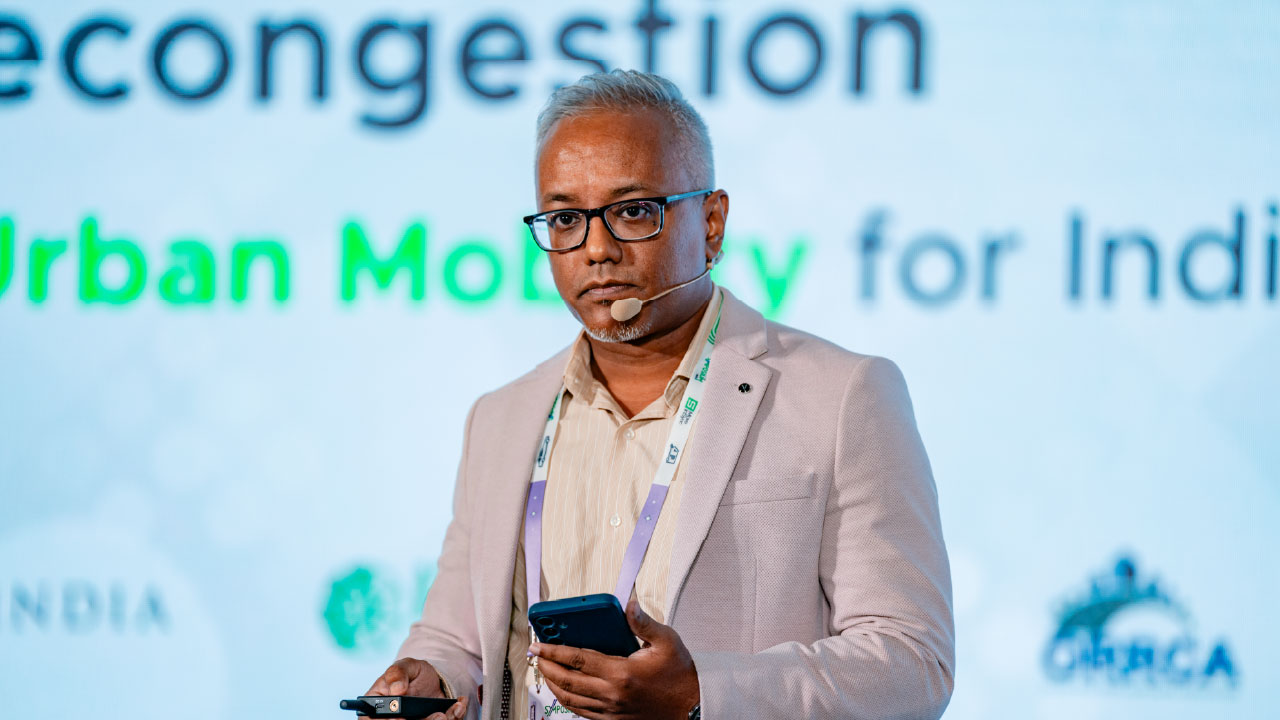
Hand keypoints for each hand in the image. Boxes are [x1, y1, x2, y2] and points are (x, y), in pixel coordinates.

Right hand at [365, 658, 468, 719]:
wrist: (432, 679)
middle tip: (438, 716)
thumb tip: (397, 689)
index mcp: (378, 708)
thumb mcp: (405, 666)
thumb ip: (397, 673)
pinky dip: (453, 718)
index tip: (402, 718)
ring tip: (449, 711)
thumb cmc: (411, 673)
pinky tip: (458, 706)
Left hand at [531, 598, 699, 719]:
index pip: (577, 659)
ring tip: (546, 671)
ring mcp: (611, 710)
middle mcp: (612, 694)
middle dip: (547, 667)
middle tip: (537, 656)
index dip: (554, 651)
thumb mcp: (667, 641)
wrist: (691, 708)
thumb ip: (643, 622)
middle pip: (567, 681)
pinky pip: (582, 713)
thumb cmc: (680, 676)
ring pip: (570, 700)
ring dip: (553, 685)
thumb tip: (628, 604)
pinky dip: (568, 701)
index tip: (539, 644)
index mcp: (621, 673)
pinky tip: (565, 691)